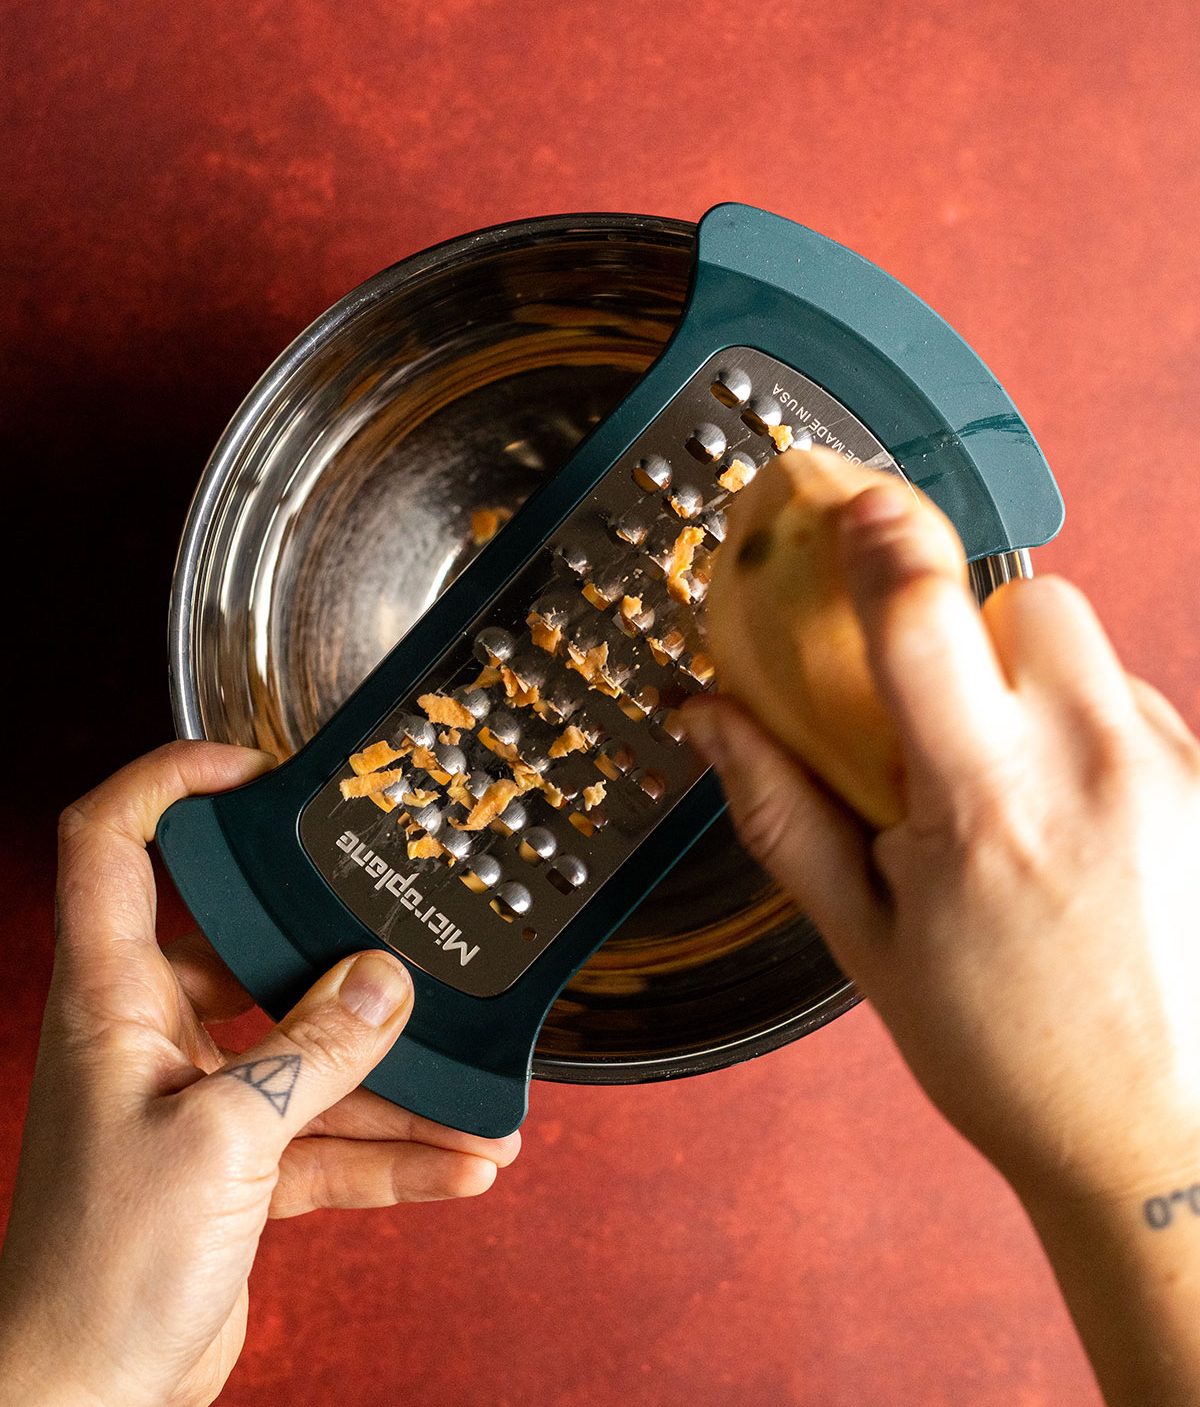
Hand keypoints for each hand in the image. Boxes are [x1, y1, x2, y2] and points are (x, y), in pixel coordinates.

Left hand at [0, 743, 519, 1406]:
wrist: (79, 1406)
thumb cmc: (101, 1272)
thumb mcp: (224, 1143)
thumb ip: (313, 1055)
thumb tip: (384, 983)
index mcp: (113, 999)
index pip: (111, 846)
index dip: (167, 784)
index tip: (254, 766)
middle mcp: (152, 1035)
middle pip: (246, 948)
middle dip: (336, 949)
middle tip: (411, 923)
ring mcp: (198, 1101)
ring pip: (306, 1055)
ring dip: (391, 1078)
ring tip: (474, 1091)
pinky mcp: (234, 1168)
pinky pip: (327, 1140)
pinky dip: (390, 1154)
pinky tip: (461, 1164)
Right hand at [685, 481, 1199, 1209]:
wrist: (1156, 1140)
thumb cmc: (1004, 1054)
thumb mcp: (863, 939)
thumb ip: (778, 809)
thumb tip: (707, 721)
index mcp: (984, 802)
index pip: (922, 612)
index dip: (877, 532)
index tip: (848, 496)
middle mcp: (1092, 766)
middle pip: (1025, 596)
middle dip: (968, 622)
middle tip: (936, 704)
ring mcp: (1170, 773)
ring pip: (1087, 645)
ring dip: (1031, 676)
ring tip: (1006, 775)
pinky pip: (1137, 701)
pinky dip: (1088, 726)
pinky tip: (1069, 814)